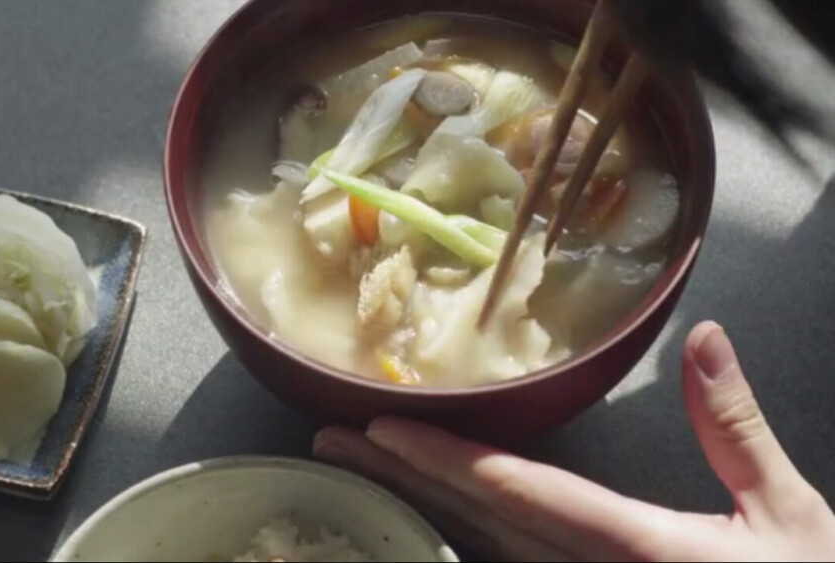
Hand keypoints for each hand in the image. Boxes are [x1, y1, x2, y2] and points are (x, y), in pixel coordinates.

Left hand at [314, 322, 834, 560]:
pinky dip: (452, 534)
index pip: (520, 493)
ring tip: (357, 467)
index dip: (445, 459)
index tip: (383, 430)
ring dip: (413, 503)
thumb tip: (705, 338)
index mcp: (635, 547)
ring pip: (477, 546)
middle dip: (399, 476)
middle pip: (474, 520)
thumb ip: (734, 426)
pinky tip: (420, 511)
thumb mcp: (785, 514)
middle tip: (330, 440)